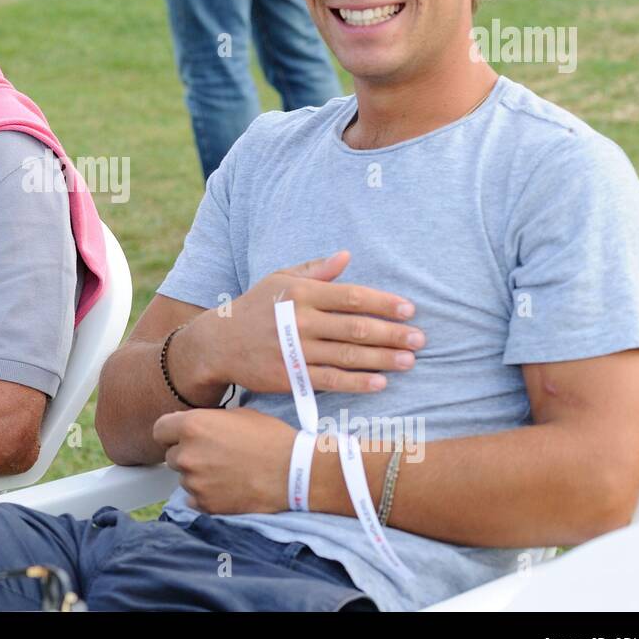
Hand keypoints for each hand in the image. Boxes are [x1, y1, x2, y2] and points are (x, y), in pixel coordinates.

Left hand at [153, 407, 295, 513]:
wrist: (293, 472)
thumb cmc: (270, 438)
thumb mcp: (237, 414)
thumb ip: (208, 420)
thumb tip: (196, 425)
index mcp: (192, 426)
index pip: (159, 430)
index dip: (171, 433)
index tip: (180, 436)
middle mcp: (187, 454)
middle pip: (171, 456)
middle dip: (187, 454)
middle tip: (213, 455)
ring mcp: (194, 482)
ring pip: (184, 478)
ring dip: (198, 475)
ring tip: (226, 472)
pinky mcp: (205, 505)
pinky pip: (195, 499)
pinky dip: (206, 495)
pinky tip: (227, 487)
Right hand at [175, 250, 423, 398]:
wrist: (218, 344)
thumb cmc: (255, 307)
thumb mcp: (280, 280)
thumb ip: (315, 270)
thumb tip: (346, 255)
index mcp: (300, 294)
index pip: (351, 296)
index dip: (383, 303)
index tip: (409, 310)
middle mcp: (299, 321)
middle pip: (355, 328)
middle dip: (392, 334)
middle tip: (420, 339)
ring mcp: (294, 351)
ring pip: (348, 356)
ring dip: (383, 359)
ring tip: (409, 361)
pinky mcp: (290, 376)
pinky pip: (331, 380)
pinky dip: (358, 382)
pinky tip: (380, 382)